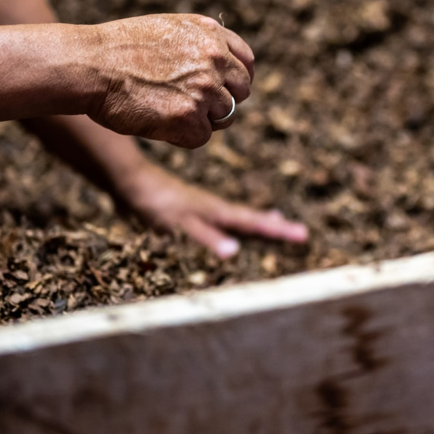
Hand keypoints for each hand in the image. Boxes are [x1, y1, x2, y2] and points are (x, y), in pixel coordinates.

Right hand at [86, 14, 253, 147]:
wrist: (90, 65)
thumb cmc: (118, 49)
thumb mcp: (167, 30)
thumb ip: (199, 45)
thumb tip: (220, 68)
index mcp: (211, 34)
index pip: (247, 62)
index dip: (236, 79)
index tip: (225, 89)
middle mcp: (215, 59)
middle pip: (241, 92)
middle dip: (221, 101)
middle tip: (190, 105)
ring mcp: (205, 90)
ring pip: (223, 117)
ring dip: (200, 119)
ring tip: (166, 110)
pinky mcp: (190, 119)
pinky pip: (201, 137)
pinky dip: (182, 136)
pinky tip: (158, 122)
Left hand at [120, 167, 308, 258]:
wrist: (129, 182)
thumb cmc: (154, 204)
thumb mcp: (181, 224)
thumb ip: (207, 238)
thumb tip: (235, 252)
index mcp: (217, 212)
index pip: (253, 224)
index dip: (277, 231)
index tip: (303, 235)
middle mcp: (215, 209)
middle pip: (251, 220)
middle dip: (276, 228)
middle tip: (302, 234)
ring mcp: (204, 209)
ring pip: (238, 218)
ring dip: (258, 223)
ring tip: (277, 222)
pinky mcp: (190, 212)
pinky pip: (221, 220)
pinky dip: (234, 223)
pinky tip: (229, 228)